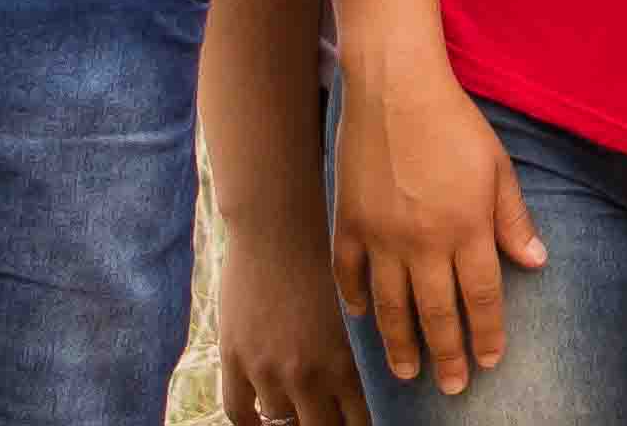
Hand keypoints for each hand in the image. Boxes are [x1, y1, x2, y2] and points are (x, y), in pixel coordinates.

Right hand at [213, 194, 372, 425]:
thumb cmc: (333, 253)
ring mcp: (268, 369)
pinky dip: (251, 422)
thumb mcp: (361, 303)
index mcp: (347, 361)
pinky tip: (262, 419)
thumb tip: (391, 372)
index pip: (360, 420)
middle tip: (336, 418)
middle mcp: (308, 372)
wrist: (282, 222)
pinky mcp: (235, 359)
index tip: (367, 422)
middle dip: (331, 425)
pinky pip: (239, 411)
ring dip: (295, 415)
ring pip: (283, 419)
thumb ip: (368, 346)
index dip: (364, 424)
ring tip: (305, 410)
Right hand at [331, 64, 545, 396]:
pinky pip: (349, 276)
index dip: (488, 333)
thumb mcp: (498, 167)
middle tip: (452, 387)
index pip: (483, 296)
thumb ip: (513, 218)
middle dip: (448, 355)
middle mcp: (424, 241)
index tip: (491, 361)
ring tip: (408, 372)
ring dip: (401, 345)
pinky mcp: (348, 225)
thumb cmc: (455, 124)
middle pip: (436, 313)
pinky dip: (356, 301)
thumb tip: (536, 262)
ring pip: (391, 307)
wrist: (396, 90)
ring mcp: (381, 237)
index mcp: (466, 227)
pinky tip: (365, 319)